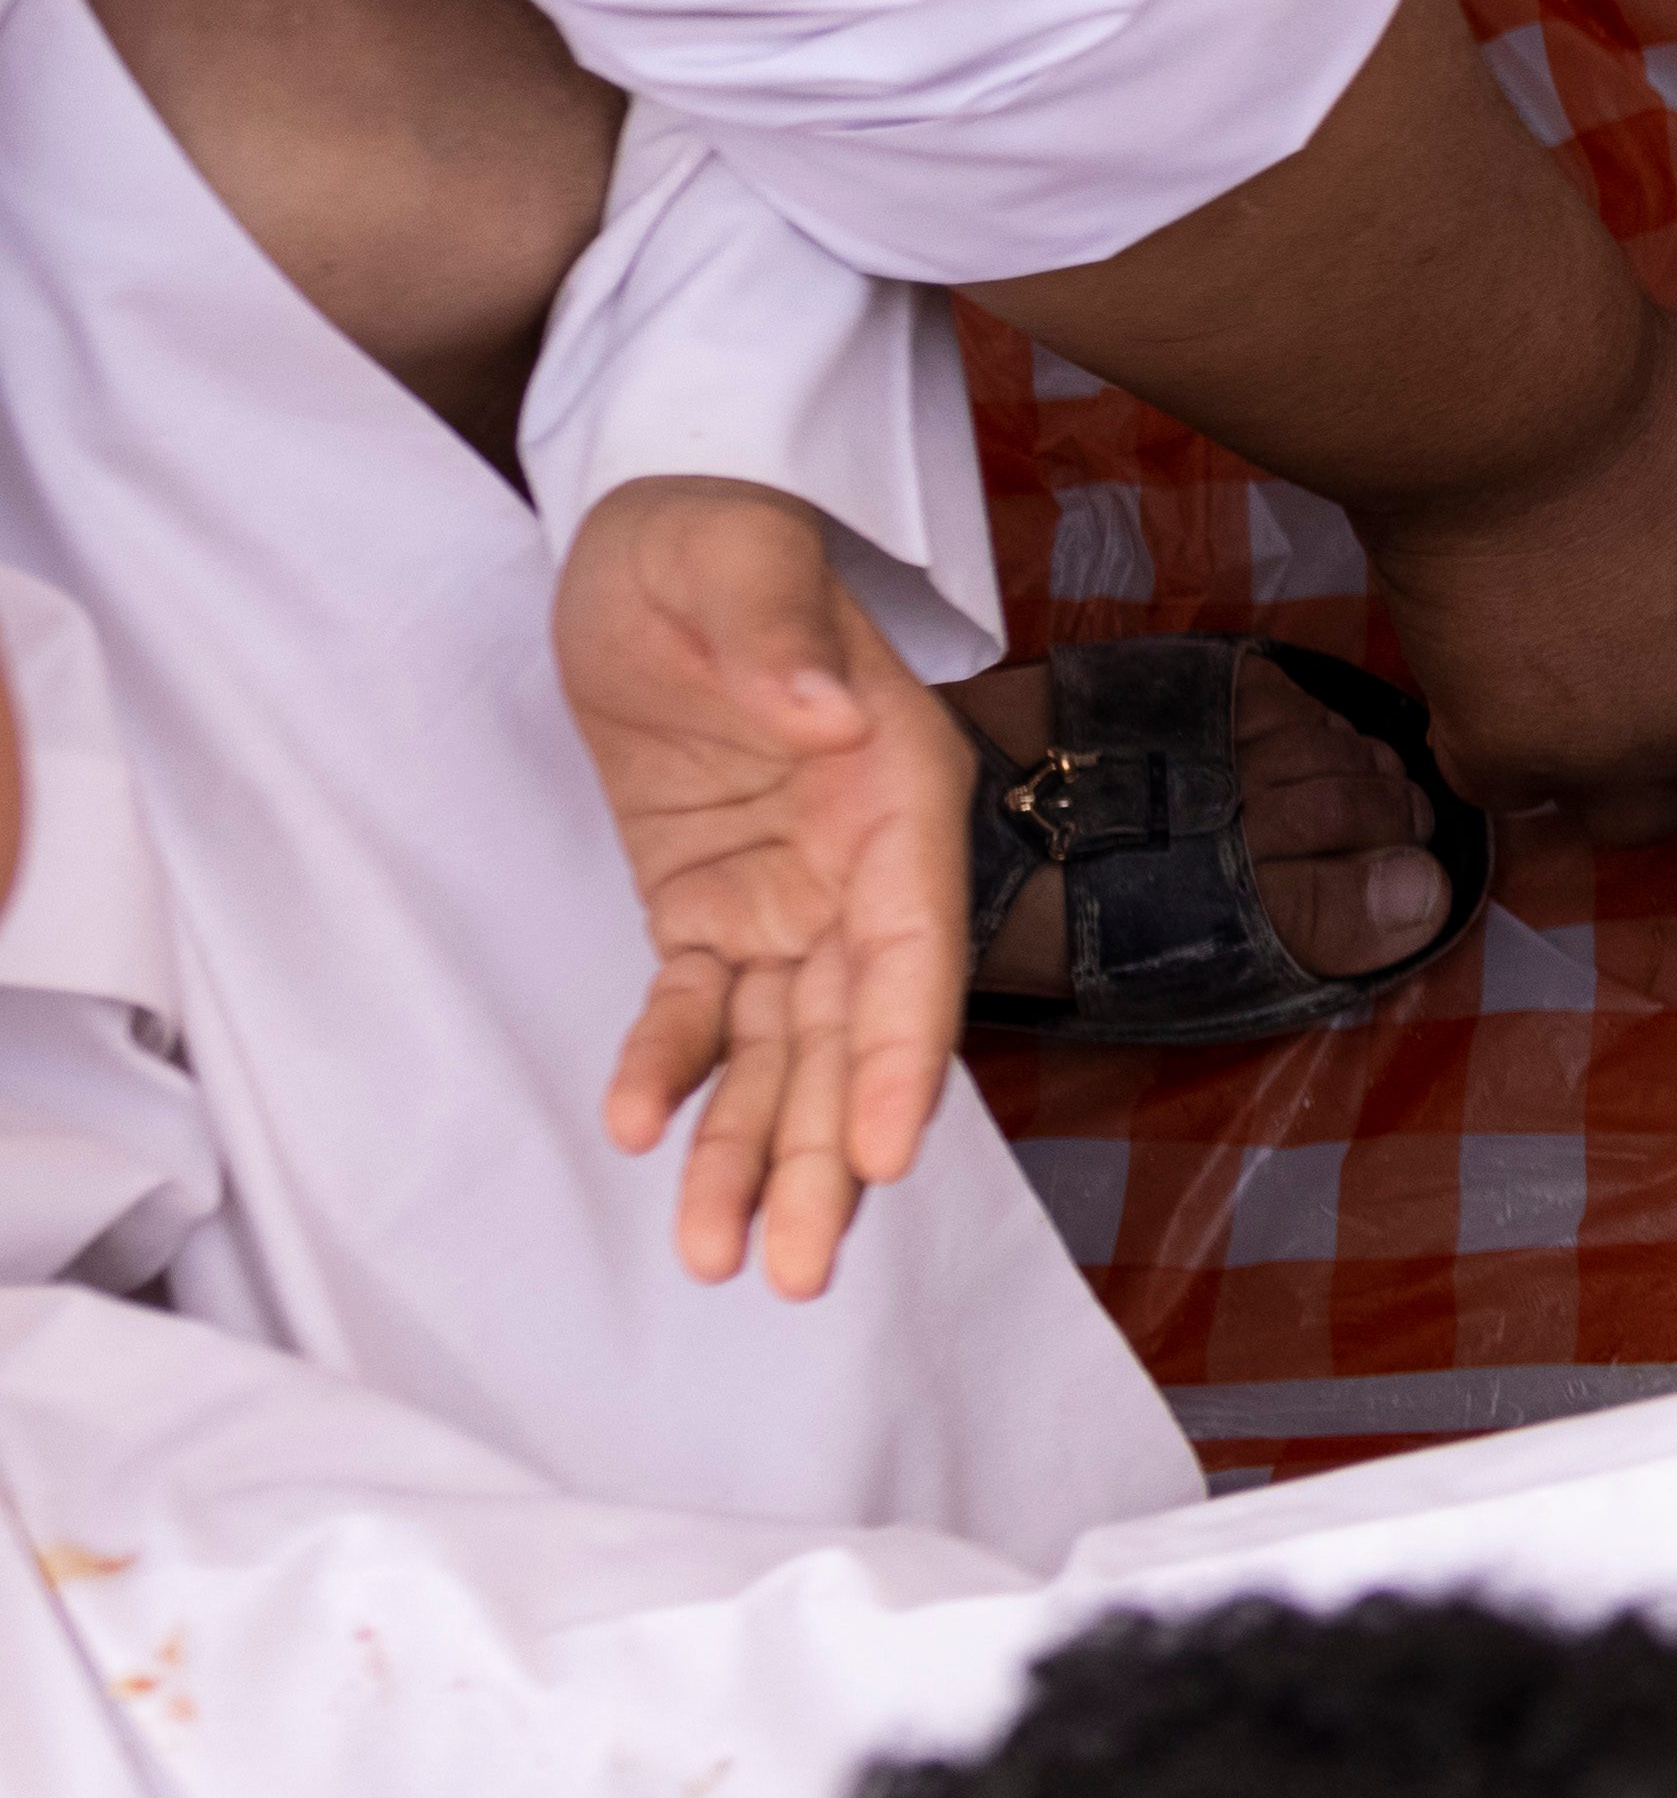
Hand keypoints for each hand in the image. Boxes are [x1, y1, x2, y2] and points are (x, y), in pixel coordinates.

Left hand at [553, 483, 970, 1304]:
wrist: (651, 527)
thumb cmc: (712, 532)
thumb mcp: (738, 560)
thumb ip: (783, 636)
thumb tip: (827, 723)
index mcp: (898, 789)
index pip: (913, 949)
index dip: (903, 1055)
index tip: (886, 1153)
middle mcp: (861, 863)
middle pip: (855, 1036)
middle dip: (828, 1155)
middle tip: (800, 1270)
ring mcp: (788, 894)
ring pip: (782, 1052)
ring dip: (757, 1152)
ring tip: (722, 1260)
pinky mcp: (708, 906)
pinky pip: (695, 1010)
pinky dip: (672, 1071)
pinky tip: (642, 1132)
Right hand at [1342, 299, 1676, 845]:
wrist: (1510, 405)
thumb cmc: (1647, 400)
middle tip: (1670, 695)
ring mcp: (1621, 751)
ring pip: (1631, 821)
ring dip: (1611, 770)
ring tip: (1573, 679)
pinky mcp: (1508, 754)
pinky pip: (1510, 794)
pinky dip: (1497, 750)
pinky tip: (1490, 677)